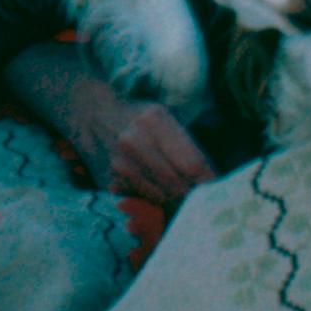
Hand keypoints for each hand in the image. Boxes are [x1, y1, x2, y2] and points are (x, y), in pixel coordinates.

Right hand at [7, 42, 212, 209]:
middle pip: (179, 184)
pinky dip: (155, 200)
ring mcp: (118, 164)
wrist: (87, 108)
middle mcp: (135, 142)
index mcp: (155, 119)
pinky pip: (142, 199)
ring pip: (162, 196)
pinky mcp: (108, 180)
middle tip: (211, 201)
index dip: (212, 181)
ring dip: (178, 200)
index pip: (194, 163)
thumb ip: (187, 142)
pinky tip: (161, 193)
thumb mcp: (164, 113)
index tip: (223, 189)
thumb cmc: (136, 108)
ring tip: (188, 198)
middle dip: (197, 195)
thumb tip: (216, 176)